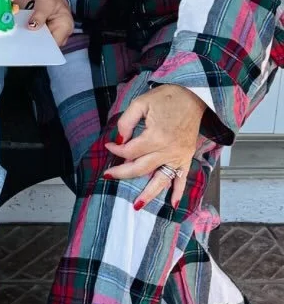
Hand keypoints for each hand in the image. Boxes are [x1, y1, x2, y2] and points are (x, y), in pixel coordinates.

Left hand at [27, 0, 74, 46]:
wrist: (56, 2)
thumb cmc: (53, 2)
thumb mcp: (45, 4)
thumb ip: (39, 15)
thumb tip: (31, 26)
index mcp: (65, 28)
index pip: (53, 44)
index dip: (41, 44)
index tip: (29, 41)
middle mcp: (62, 36)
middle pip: (48, 45)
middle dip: (35, 42)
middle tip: (23, 38)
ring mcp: (56, 38)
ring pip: (43, 44)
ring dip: (33, 40)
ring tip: (23, 36)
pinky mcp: (49, 37)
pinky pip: (40, 40)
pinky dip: (33, 37)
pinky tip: (25, 34)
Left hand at [103, 85, 207, 208]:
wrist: (194, 97)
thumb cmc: (166, 98)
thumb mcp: (141, 103)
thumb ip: (127, 121)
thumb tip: (119, 139)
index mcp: (155, 137)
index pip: (130, 151)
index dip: (116, 150)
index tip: (108, 146)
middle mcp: (168, 150)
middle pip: (141, 168)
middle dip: (123, 174)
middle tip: (109, 176)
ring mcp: (178, 156)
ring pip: (161, 179)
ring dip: (149, 193)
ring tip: (137, 206)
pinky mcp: (186, 157)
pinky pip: (182, 178)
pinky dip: (178, 192)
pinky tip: (174, 204)